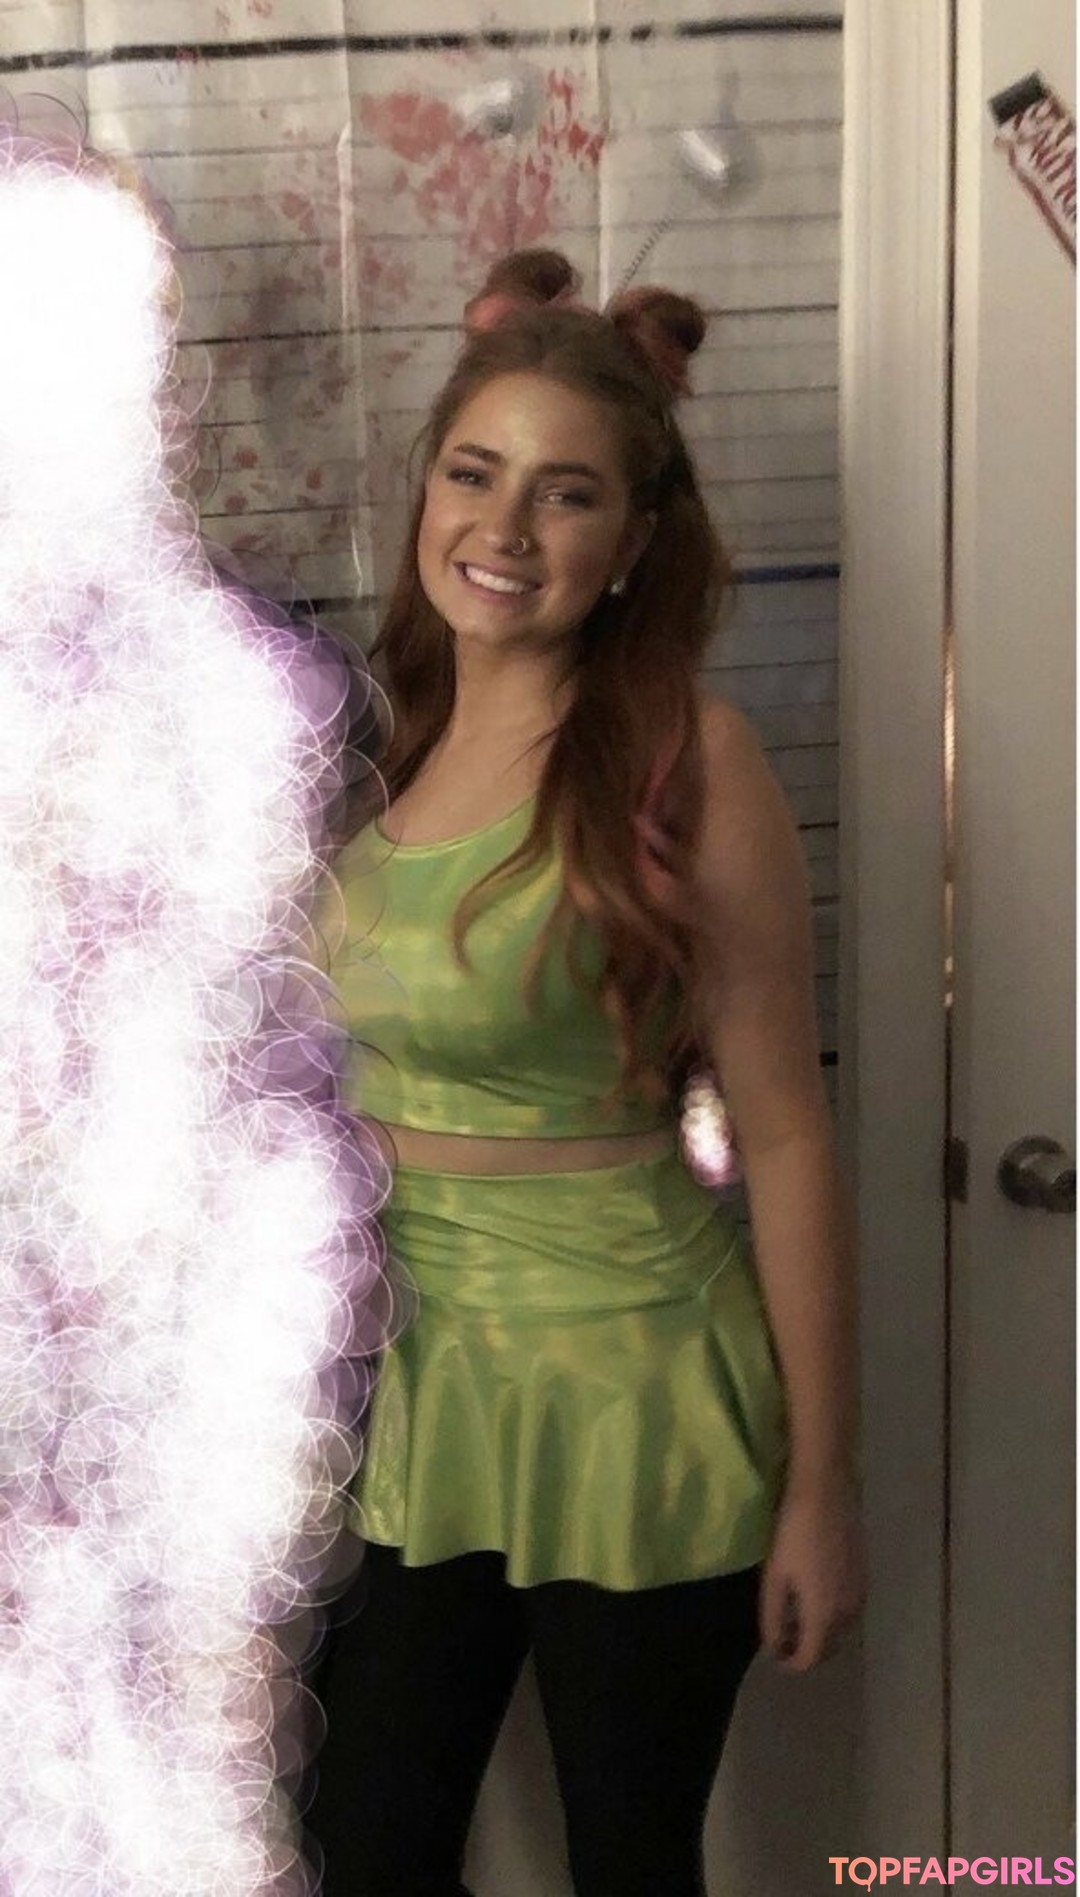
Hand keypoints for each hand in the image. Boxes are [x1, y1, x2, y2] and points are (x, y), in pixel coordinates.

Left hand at [760, 1474, 865, 1672]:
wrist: (826, 1492)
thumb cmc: (794, 1533)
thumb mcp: (774, 1577)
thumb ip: (773, 1619)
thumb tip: (774, 1649)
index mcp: (824, 1616)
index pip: (810, 1658)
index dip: (791, 1663)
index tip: (775, 1656)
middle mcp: (848, 1613)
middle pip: (829, 1648)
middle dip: (806, 1649)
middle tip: (781, 1636)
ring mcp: (860, 1594)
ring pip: (840, 1630)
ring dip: (820, 1632)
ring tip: (794, 1615)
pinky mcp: (864, 1576)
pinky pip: (848, 1611)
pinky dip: (831, 1614)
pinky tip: (814, 1594)